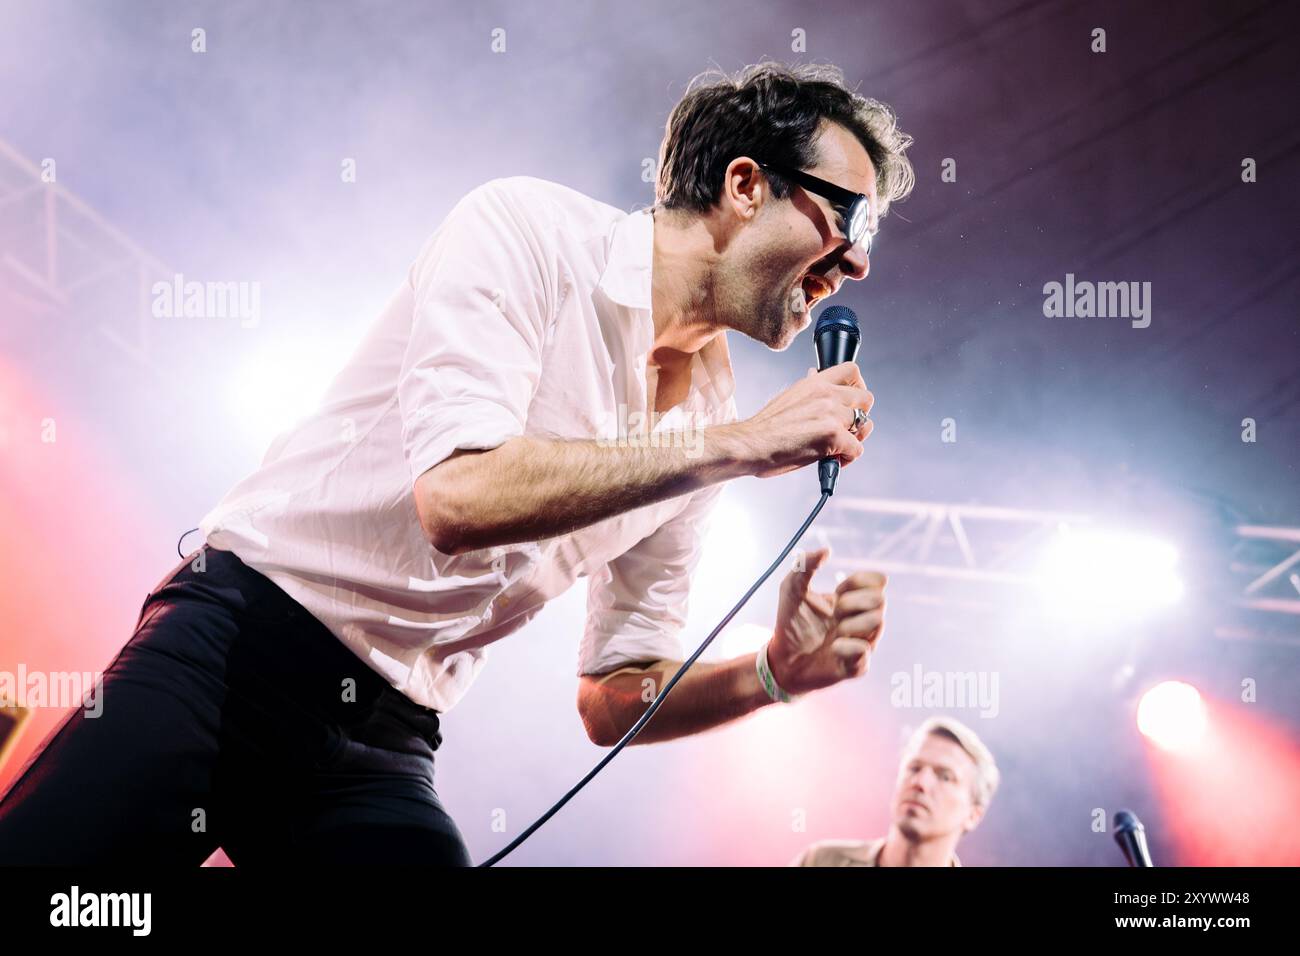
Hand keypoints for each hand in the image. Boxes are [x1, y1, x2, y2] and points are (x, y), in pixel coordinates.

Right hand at [733, 363, 873, 478]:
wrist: (750, 444)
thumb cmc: (764, 428)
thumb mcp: (789, 397)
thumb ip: (810, 392)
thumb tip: (817, 381)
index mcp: (815, 383)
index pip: (852, 370)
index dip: (858, 386)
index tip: (852, 400)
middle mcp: (826, 394)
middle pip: (867, 399)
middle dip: (860, 416)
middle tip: (846, 429)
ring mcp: (832, 414)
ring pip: (864, 425)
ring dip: (854, 439)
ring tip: (838, 448)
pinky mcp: (834, 436)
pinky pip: (857, 449)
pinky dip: (847, 458)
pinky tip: (831, 461)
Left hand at [765, 547, 886, 695]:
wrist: (782, 659)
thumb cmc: (790, 623)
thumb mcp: (791, 590)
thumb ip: (804, 566)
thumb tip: (826, 550)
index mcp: (850, 600)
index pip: (878, 582)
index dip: (861, 581)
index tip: (840, 589)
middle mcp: (860, 620)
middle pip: (881, 600)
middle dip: (855, 602)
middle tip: (834, 612)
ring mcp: (861, 642)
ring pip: (878, 622)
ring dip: (852, 624)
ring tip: (834, 631)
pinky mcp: (856, 665)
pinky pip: (865, 652)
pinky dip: (848, 647)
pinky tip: (833, 647)